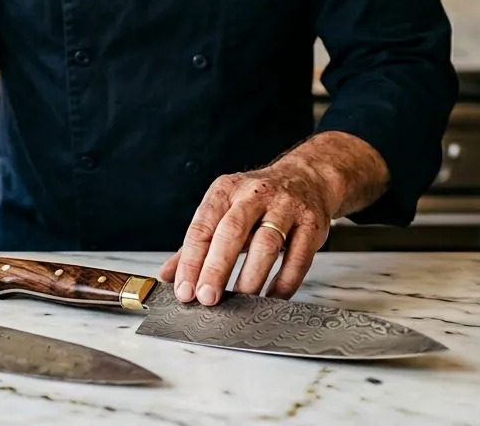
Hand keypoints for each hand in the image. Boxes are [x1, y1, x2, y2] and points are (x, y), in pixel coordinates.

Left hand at [159, 131, 387, 304]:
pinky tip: (271, 298)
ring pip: (266, 244)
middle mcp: (254, 194)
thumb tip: (167, 275)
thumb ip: (195, 244)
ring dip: (251, 277)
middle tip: (206, 298)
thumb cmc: (257, 200)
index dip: (190, 261)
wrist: (306, 177)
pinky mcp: (312, 224)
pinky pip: (298, 258)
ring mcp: (286, 207)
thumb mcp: (222, 210)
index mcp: (225, 190)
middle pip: (232, 232)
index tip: (184, 290)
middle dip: (217, 268)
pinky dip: (284, 282)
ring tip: (239, 301)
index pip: (203, 226)